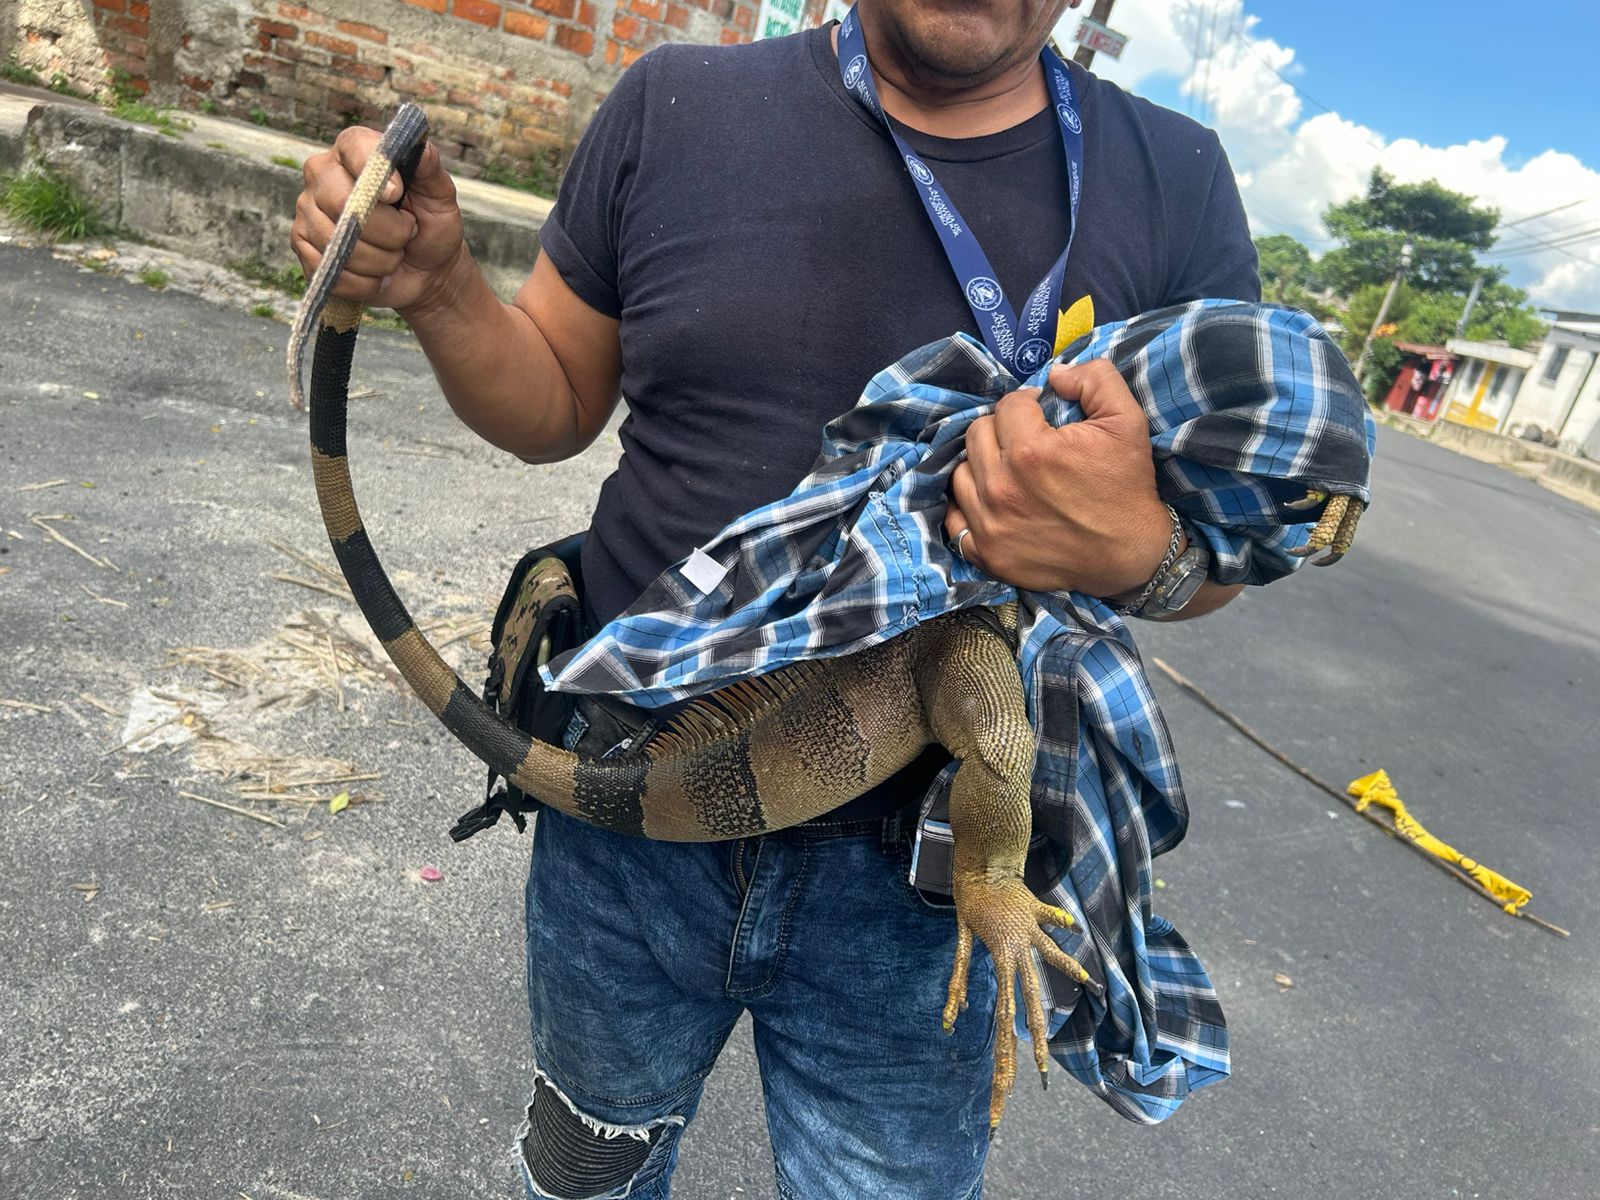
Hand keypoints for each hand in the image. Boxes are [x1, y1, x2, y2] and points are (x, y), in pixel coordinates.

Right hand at [290, 126, 465, 312]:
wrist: (427, 272)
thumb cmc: (431, 226)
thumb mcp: (440, 195)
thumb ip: (429, 166)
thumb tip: (415, 144)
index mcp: (354, 151)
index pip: (354, 148)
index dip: (379, 175)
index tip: (398, 196)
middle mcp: (323, 174)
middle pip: (343, 203)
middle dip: (388, 231)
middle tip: (406, 234)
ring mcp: (308, 211)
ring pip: (338, 244)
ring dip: (380, 261)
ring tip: (393, 255)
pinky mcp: (303, 247)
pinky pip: (331, 272)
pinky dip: (364, 283)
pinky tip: (376, 276)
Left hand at [945, 359, 1169, 596]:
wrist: (1130, 554)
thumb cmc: (1126, 486)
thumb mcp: (1127, 420)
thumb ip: (1094, 380)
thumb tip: (1054, 372)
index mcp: (1031, 451)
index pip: (1007, 406)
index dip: (1028, 404)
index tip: (1042, 416)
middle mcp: (1002, 487)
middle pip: (977, 434)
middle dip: (1001, 430)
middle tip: (1026, 441)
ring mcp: (989, 524)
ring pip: (961, 472)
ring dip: (982, 464)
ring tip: (1010, 470)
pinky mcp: (986, 552)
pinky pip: (954, 517)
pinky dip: (968, 504)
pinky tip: (991, 499)